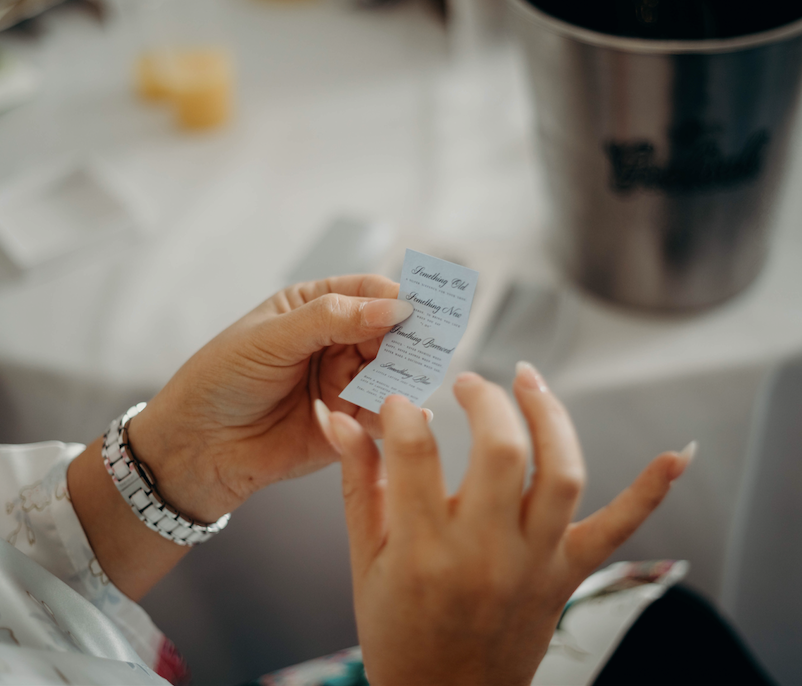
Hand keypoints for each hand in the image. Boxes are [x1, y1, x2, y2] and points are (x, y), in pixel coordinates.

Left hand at [128, 274, 414, 522]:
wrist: (197, 447)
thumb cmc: (221, 380)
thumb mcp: (272, 338)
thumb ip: (332, 320)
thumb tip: (394, 307)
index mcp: (314, 308)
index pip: (368, 291)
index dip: (396, 296)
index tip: (420, 306)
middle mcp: (335, 342)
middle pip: (390, 332)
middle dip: (410, 337)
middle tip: (432, 345)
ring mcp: (345, 382)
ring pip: (392, 373)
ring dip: (406, 376)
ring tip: (415, 380)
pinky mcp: (349, 423)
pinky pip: (382, 415)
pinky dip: (397, 415)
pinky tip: (410, 414)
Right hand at [320, 364, 693, 685]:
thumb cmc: (398, 632)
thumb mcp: (365, 559)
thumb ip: (356, 481)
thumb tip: (337, 418)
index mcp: (423, 550)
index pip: (414, 449)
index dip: (402, 410)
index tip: (400, 402)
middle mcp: (484, 553)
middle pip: (501, 449)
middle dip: (484, 398)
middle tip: (467, 382)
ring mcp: (534, 564)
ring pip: (561, 472)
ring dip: (551, 415)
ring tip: (528, 381)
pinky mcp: (567, 575)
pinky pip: (619, 529)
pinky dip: (652, 490)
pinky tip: (675, 454)